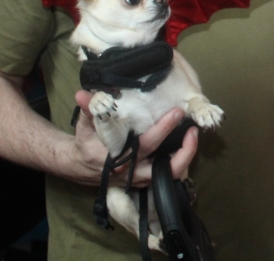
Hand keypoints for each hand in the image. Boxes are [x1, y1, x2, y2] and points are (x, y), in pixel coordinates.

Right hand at [72, 91, 197, 187]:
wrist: (81, 166)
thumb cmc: (86, 142)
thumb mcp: (85, 126)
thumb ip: (89, 110)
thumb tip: (82, 94)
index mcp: (117, 158)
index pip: (144, 145)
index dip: (162, 129)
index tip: (176, 113)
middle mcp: (131, 171)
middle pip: (164, 165)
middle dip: (183, 148)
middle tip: (192, 126)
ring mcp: (140, 178)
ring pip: (170, 174)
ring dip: (185, 156)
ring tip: (193, 135)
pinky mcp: (145, 179)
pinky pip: (168, 173)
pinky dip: (180, 160)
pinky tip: (187, 143)